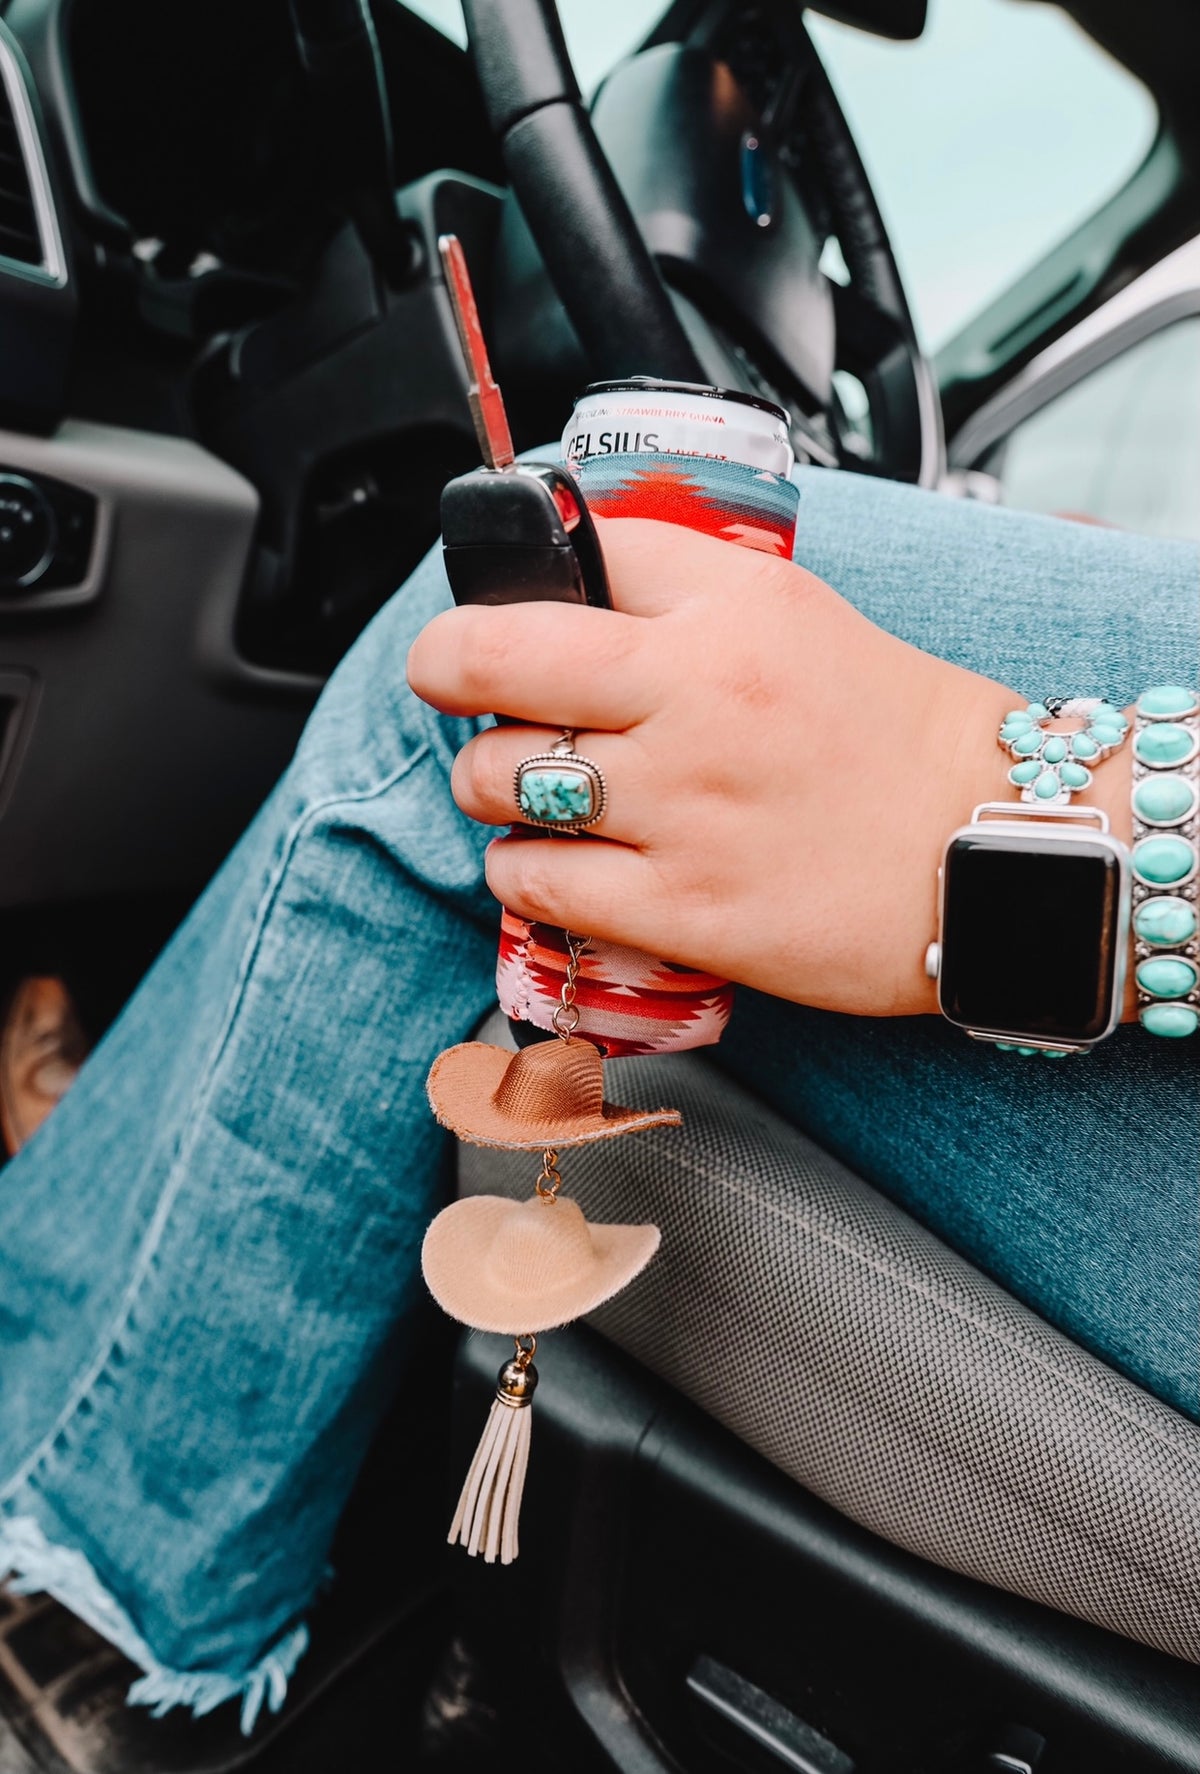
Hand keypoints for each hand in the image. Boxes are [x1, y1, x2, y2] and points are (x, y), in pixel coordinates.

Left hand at [408, 519, 1127, 1017]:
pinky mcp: (683, 909)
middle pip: (491, 656)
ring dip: (489, 784)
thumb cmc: (901, 740)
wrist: (998, 855)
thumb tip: (574, 581)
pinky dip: (521, 871)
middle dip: (448, 669)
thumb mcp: (801, 619)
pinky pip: (531, 881)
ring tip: (528, 791)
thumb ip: (688, 593)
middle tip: (456, 685)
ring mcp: (685, 806)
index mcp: (735, 606)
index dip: (510, 581)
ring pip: (496, 778)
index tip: (496, 613)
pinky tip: (557, 863)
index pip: (573, 552)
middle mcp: (697, 694)